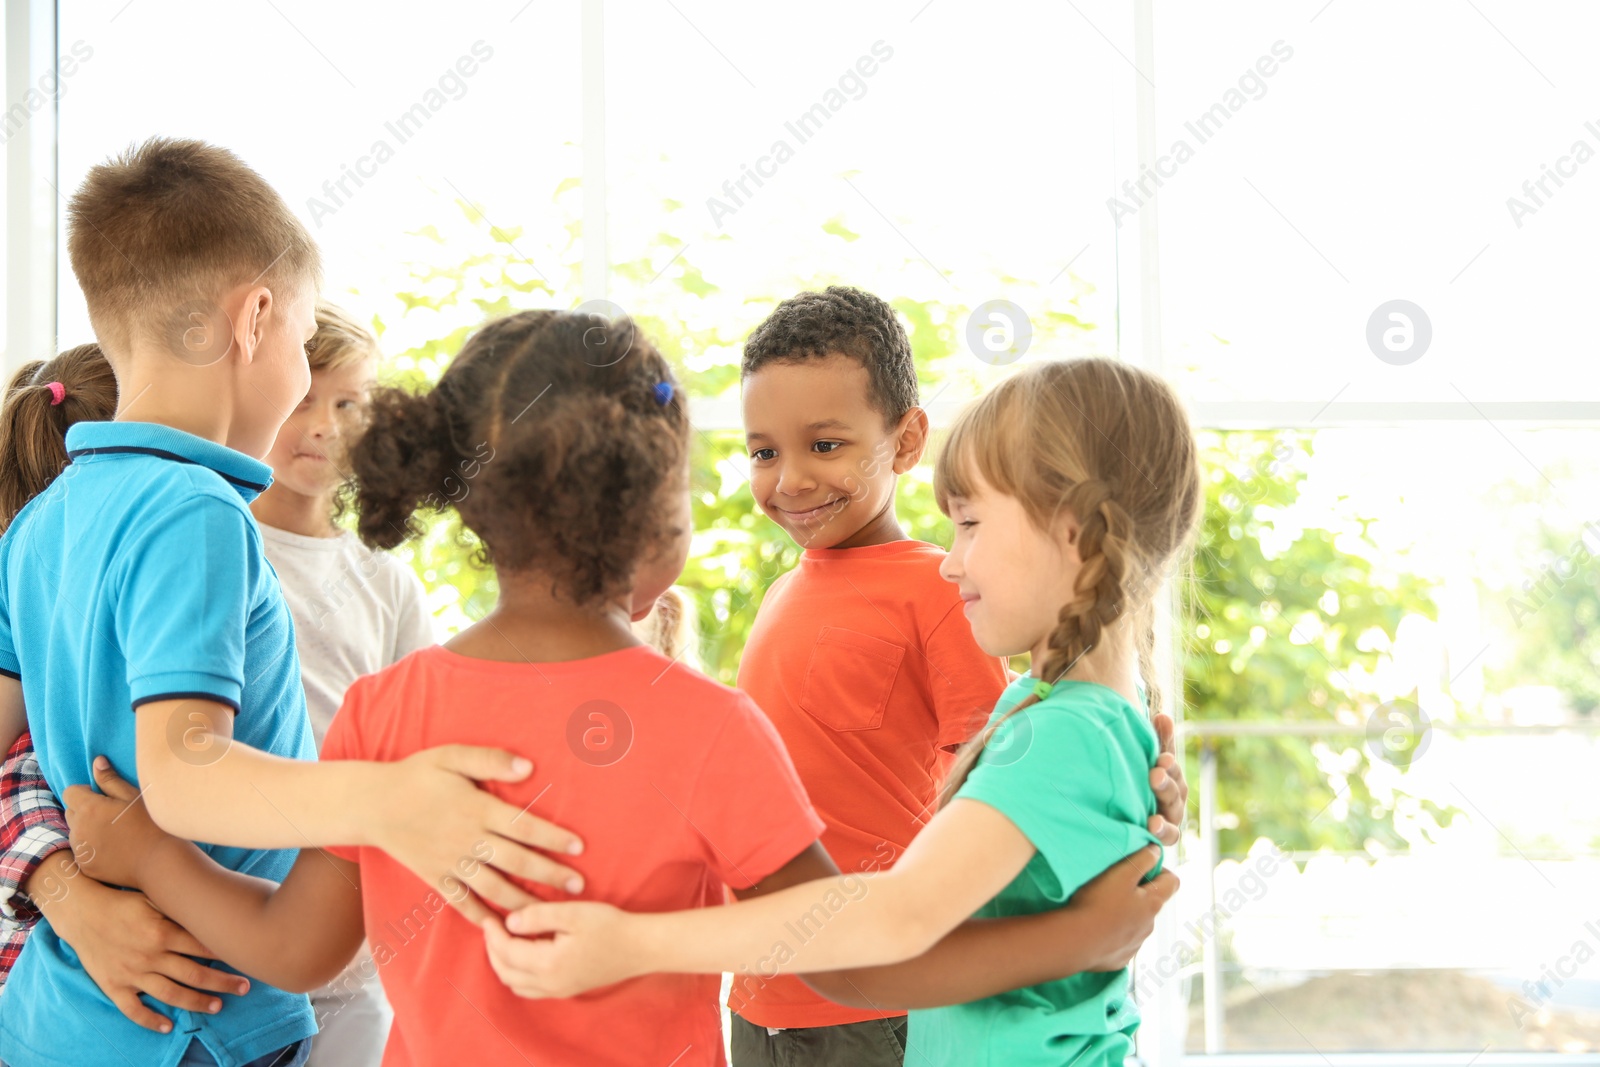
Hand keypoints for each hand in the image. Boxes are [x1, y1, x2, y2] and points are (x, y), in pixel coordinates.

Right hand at [34, 860, 249, 1032]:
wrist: (82, 912)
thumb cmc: (124, 902)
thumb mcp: (155, 899)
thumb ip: (181, 910)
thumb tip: (215, 911)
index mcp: (163, 932)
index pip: (204, 947)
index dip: (228, 955)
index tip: (247, 960)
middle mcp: (150, 956)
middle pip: (195, 974)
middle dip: (223, 983)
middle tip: (244, 988)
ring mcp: (132, 973)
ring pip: (171, 994)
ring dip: (197, 1002)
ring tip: (218, 1006)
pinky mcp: (114, 986)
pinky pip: (134, 1010)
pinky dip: (150, 1021)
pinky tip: (168, 1026)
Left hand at [63, 756, 176, 889]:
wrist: (160, 862)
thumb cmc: (152, 824)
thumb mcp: (133, 797)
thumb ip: (110, 780)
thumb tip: (96, 761)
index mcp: (89, 809)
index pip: (70, 792)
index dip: (85, 791)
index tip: (104, 797)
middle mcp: (78, 830)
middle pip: (71, 812)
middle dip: (85, 810)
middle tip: (112, 815)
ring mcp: (80, 850)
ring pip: (76, 833)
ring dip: (88, 829)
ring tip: (116, 833)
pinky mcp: (85, 867)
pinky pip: (83, 852)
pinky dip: (93, 848)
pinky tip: (116, 849)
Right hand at [372, 746, 587, 925]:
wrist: (373, 804)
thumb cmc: (417, 775)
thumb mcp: (452, 756)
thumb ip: (491, 760)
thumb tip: (529, 767)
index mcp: (477, 809)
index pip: (525, 827)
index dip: (554, 838)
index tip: (579, 848)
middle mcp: (468, 840)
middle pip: (517, 862)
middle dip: (550, 875)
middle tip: (579, 887)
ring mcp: (451, 863)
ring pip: (494, 887)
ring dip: (524, 901)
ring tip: (550, 912)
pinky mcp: (436, 878)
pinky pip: (462, 902)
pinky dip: (482, 917)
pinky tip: (501, 928)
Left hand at [483, 900, 640, 997]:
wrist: (640, 947)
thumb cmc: (609, 926)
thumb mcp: (573, 913)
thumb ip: (538, 916)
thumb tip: (509, 922)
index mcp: (548, 964)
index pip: (507, 952)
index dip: (492, 934)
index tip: (488, 917)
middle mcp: (549, 984)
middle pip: (506, 973)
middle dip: (493, 950)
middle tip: (491, 927)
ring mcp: (558, 990)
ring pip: (516, 985)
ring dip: (504, 964)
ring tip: (504, 939)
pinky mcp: (567, 990)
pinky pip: (530, 989)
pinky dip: (518, 974)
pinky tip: (524, 954)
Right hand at [1070, 845, 1178, 971]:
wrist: (1076, 942)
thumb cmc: (1098, 903)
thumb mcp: (1121, 873)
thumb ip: (1142, 859)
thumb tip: (1157, 850)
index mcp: (1152, 903)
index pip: (1172, 882)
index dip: (1161, 870)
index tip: (1143, 866)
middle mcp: (1149, 925)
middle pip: (1153, 904)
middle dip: (1140, 893)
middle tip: (1116, 885)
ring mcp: (1135, 944)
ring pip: (1137, 924)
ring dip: (1127, 915)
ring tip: (1103, 908)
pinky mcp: (1120, 959)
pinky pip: (1122, 943)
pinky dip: (1114, 935)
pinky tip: (1097, 929)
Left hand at [1148, 713, 1188, 845]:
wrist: (1117, 814)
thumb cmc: (1135, 779)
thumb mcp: (1144, 758)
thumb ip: (1157, 740)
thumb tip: (1163, 715)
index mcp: (1169, 775)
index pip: (1171, 764)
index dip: (1169, 758)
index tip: (1162, 754)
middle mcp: (1172, 797)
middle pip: (1174, 788)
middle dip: (1166, 780)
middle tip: (1155, 772)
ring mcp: (1168, 818)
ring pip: (1172, 812)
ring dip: (1164, 804)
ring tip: (1154, 807)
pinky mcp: (1160, 837)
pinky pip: (1166, 837)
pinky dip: (1161, 831)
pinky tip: (1150, 826)